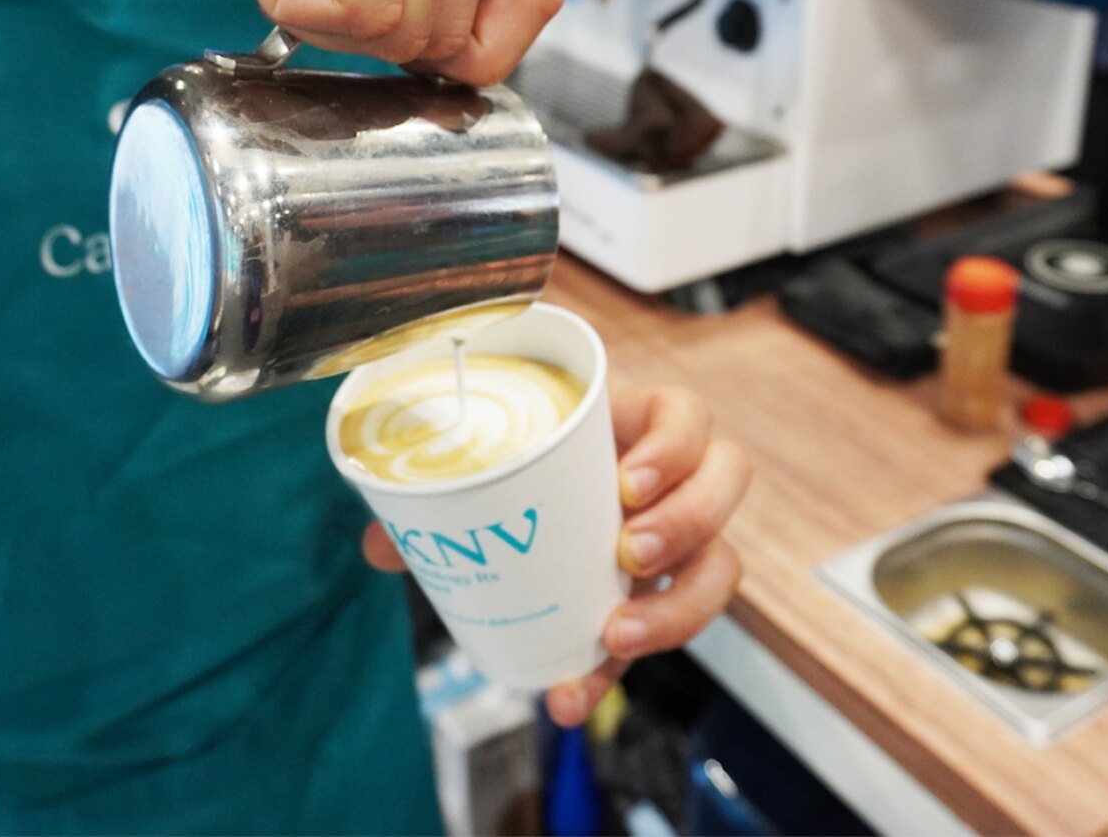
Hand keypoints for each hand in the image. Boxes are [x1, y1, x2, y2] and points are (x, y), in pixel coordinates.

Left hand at [360, 383, 751, 726]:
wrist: (524, 527)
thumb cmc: (519, 481)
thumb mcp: (486, 478)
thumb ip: (438, 503)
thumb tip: (379, 542)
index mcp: (633, 428)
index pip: (686, 414)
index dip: (675, 444)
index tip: (627, 484)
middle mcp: (673, 483)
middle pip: (728, 481)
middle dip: (690, 520)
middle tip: (629, 552)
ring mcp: (679, 543)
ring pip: (722, 566)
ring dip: (678, 606)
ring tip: (615, 632)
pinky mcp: (658, 603)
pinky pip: (660, 639)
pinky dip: (613, 673)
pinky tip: (573, 693)